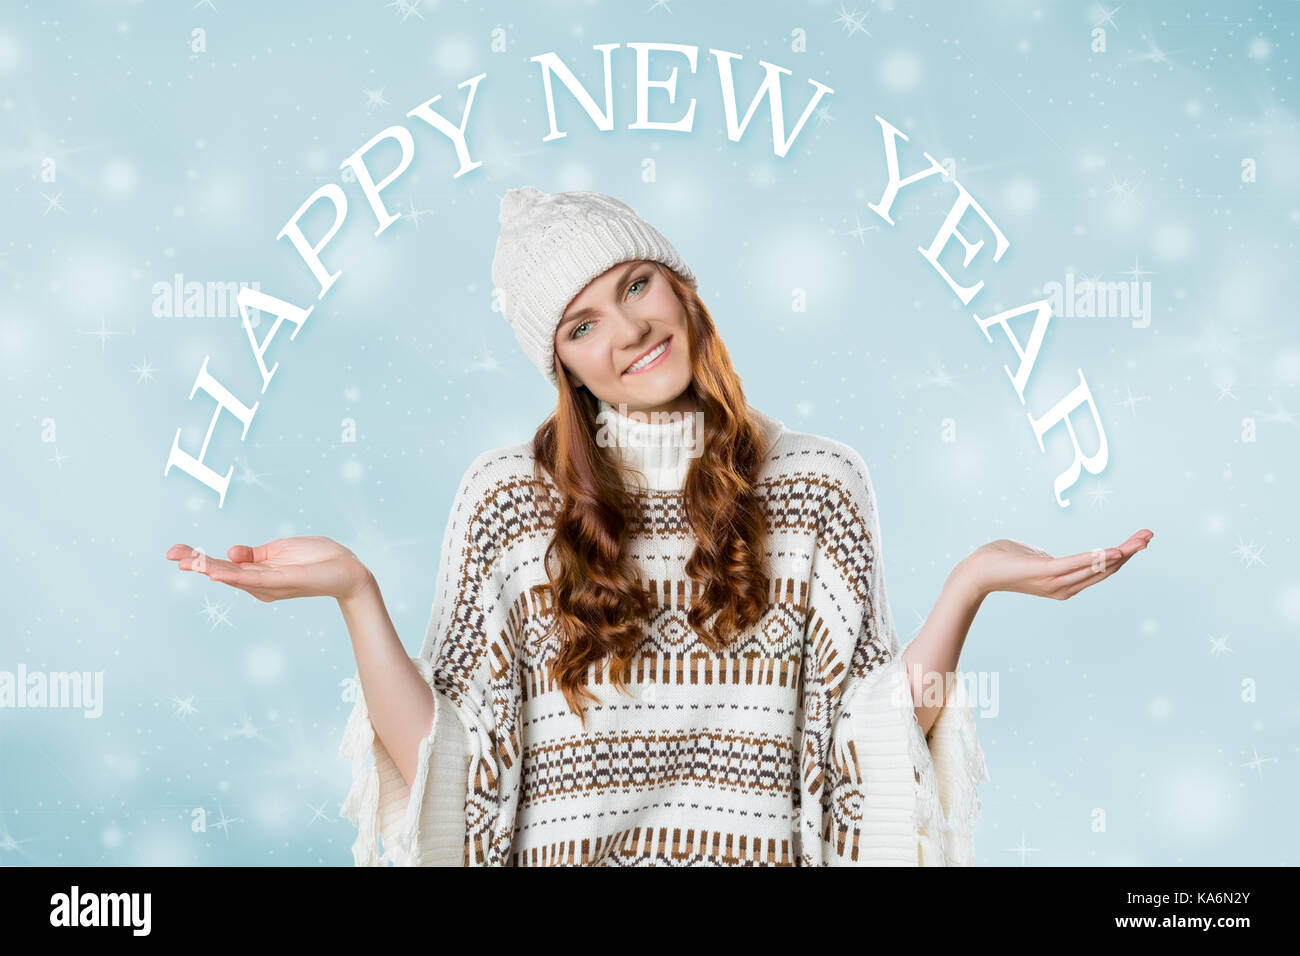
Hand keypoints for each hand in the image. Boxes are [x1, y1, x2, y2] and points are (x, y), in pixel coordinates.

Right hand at [163, 536, 372, 602]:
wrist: (348, 569)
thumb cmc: (316, 558)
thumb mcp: (279, 550)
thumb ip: (253, 554)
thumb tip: (229, 552)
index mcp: (257, 573)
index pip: (221, 565)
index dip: (198, 558)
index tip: (174, 551)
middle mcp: (259, 584)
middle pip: (221, 572)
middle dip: (196, 563)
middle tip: (171, 555)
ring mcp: (271, 584)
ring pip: (234, 576)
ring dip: (209, 568)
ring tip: (187, 561)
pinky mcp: (285, 580)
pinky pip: (257, 579)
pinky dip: (236, 576)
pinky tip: (217, 572)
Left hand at [957, 528, 1152, 600]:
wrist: (974, 572)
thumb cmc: (1000, 561)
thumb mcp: (1030, 558)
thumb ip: (1046, 558)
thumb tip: (1048, 554)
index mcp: (1063, 584)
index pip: (1100, 570)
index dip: (1123, 556)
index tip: (1141, 541)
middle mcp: (1063, 587)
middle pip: (1105, 569)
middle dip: (1130, 552)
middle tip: (1150, 536)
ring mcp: (1055, 581)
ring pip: (1096, 567)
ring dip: (1121, 553)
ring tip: (1140, 542)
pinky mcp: (1044, 571)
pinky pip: (1076, 564)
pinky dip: (1096, 558)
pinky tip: (1113, 550)